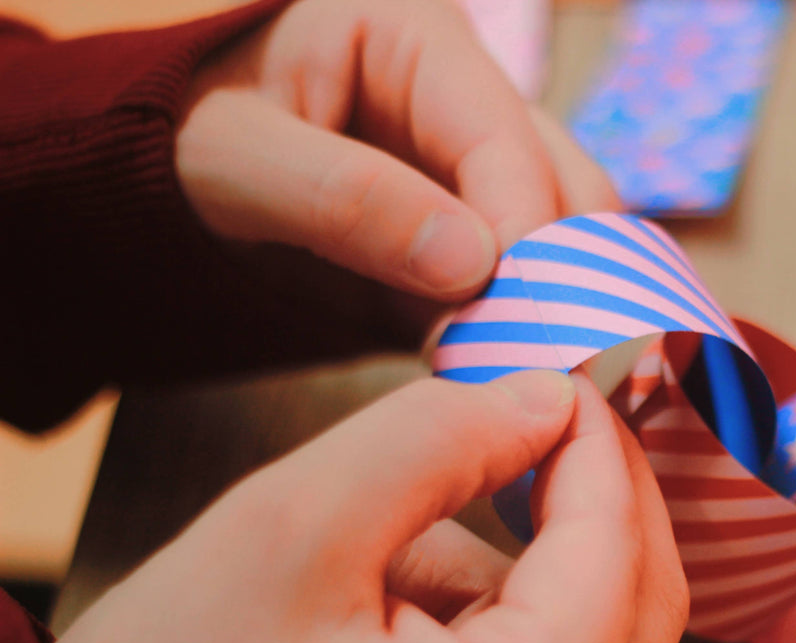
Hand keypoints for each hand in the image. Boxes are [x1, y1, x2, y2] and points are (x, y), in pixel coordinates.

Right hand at [47, 371, 686, 642]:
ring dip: (544, 568)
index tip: (567, 376)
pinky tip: (404, 615)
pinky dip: (515, 627)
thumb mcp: (291, 526)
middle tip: (548, 419)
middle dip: (602, 502)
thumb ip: (438, 438)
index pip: (616, 552)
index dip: (600, 448)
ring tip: (402, 552)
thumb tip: (547, 402)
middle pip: (645, 607)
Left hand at [175, 0, 617, 338]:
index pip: (506, 139)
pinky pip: (522, 294)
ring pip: (567, 245)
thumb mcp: (235, 156)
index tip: (524, 319)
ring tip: (528, 378)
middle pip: (569, 187)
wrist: (160, 183)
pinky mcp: (471, 248)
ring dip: (557, 312)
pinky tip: (511, 382)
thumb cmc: (179, 139)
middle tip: (548, 361)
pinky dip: (523, 339)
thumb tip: (472, 263)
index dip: (528, 230)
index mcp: (420, 43)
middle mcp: (470, 104)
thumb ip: (345, 199)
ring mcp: (478, 180)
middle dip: (569, 275)